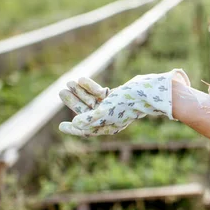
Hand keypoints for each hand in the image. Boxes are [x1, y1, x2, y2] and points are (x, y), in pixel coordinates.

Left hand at [58, 69, 189, 136]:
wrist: (148, 91)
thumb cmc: (128, 103)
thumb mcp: (107, 111)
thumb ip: (90, 118)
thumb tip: (75, 124)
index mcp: (108, 126)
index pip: (87, 130)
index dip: (73, 129)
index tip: (61, 127)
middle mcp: (109, 118)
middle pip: (86, 112)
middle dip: (74, 102)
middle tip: (61, 92)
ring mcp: (113, 106)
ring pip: (92, 100)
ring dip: (80, 92)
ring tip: (68, 83)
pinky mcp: (117, 96)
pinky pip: (100, 93)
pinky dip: (91, 87)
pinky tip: (82, 80)